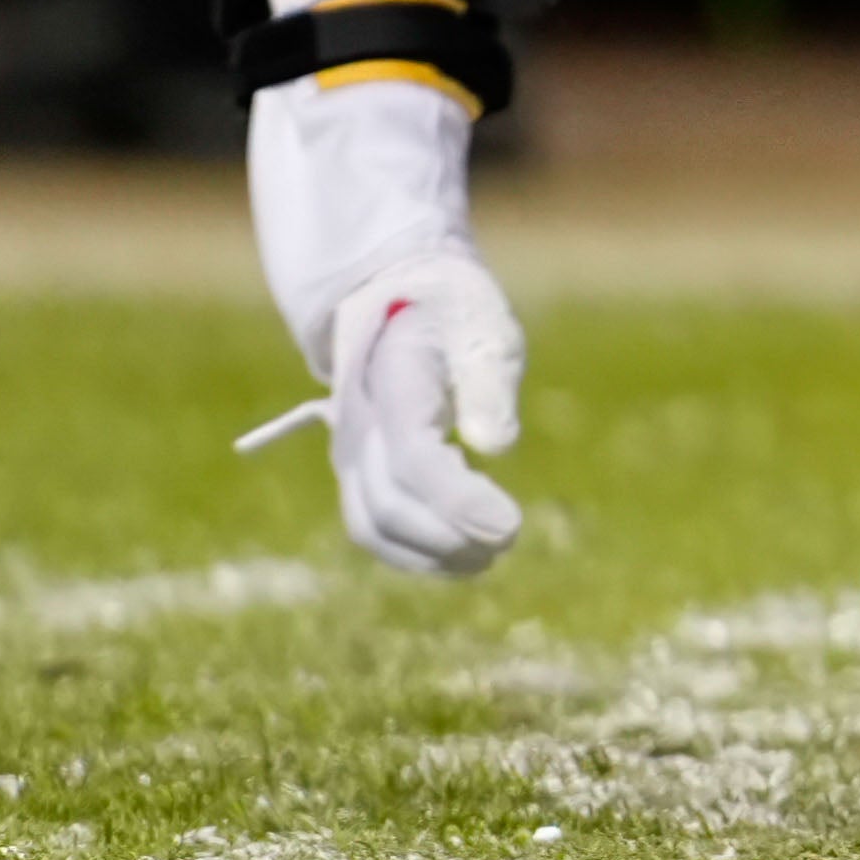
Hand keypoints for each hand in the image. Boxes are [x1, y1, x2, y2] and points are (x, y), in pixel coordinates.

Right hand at [242, 249, 524, 577]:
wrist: (394, 300)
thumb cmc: (453, 313)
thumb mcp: (484, 327)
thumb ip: (488, 381)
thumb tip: (497, 446)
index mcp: (391, 384)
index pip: (414, 459)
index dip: (458, 501)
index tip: (510, 527)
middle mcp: (357, 426)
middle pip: (388, 503)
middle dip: (448, 537)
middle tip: (507, 542)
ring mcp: (349, 452)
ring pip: (370, 525)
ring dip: (428, 554)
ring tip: (487, 559)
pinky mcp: (355, 471)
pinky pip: (370, 525)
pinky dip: (410, 551)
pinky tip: (458, 556)